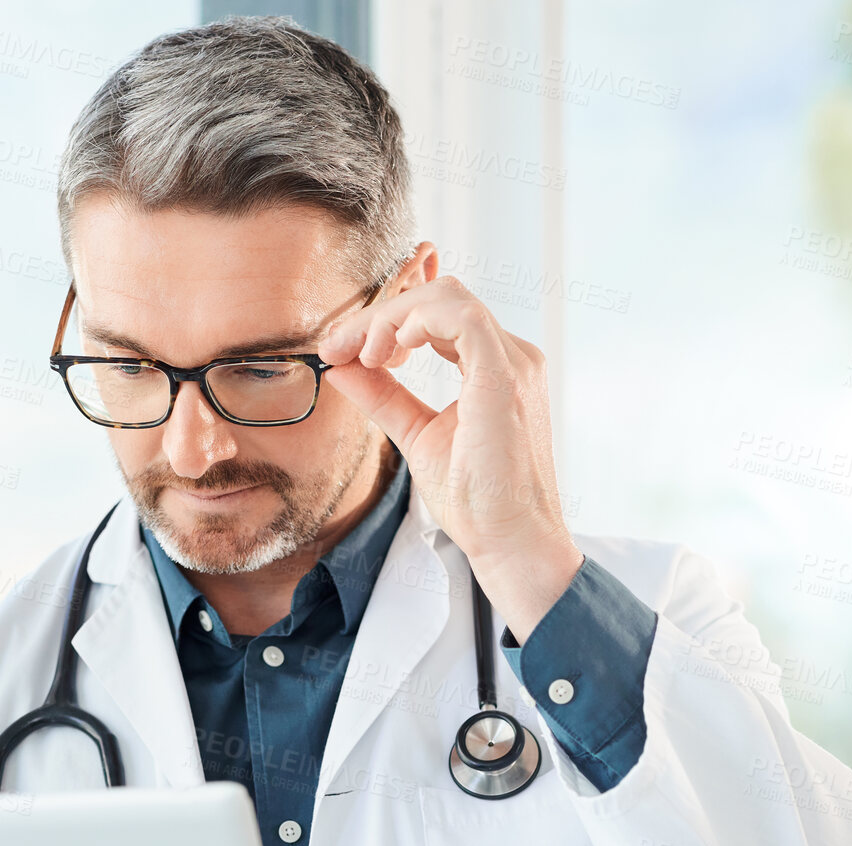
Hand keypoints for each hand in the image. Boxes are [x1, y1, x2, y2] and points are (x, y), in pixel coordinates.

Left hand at [318, 274, 582, 641]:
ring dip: (390, 316)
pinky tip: (385, 352)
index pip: (440, 315)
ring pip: (445, 297)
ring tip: (362, 353)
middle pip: (439, 298)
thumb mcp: (417, 435)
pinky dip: (413, 322)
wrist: (510, 541)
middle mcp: (511, 356)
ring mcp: (513, 363)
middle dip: (379, 315)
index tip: (344, 350)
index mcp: (496, 367)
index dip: (387, 322)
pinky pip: (459, 315)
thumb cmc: (477, 501)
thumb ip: (383, 397)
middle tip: (338, 347)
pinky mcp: (504, 377)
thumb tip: (341, 368)